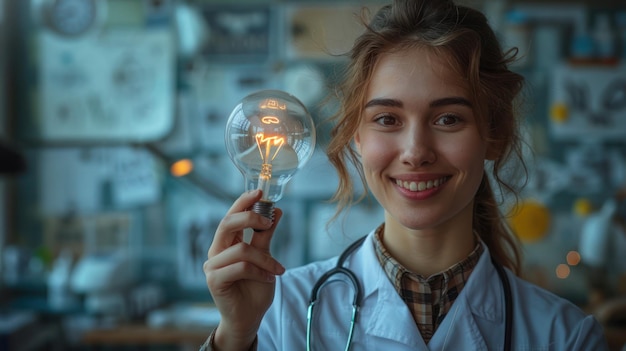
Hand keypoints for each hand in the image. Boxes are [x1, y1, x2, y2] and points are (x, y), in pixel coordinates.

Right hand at [203, 190, 284, 349]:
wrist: (249, 317)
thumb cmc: (255, 287)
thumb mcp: (265, 257)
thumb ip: (266, 236)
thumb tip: (276, 211)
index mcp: (227, 242)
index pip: (231, 216)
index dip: (243, 202)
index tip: (260, 192)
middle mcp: (217, 251)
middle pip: (227, 224)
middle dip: (249, 217)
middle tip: (268, 220)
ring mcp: (212, 266)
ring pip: (241, 249)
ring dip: (265, 258)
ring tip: (277, 269)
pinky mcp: (214, 280)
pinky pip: (240, 267)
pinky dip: (259, 270)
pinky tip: (268, 278)